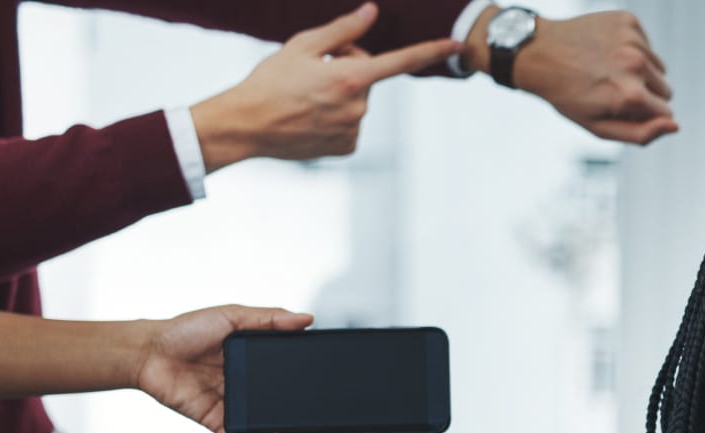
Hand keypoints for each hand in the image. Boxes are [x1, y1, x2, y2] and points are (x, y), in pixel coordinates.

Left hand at [137, 306, 317, 432]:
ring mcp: (234, 407)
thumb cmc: (186, 330)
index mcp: (259, 365)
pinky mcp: (216, 421)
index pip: (293, 385)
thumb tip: (307, 319)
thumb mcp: (233, 316)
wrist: (150, 351)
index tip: (324, 403)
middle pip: (284, 417)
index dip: (309, 399)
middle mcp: (250, 390)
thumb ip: (270, 319)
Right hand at [192, 3, 460, 169]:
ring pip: (358, 100)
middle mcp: (359, 107)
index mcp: (352, 77)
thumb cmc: (270, 80)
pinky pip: (351, 123)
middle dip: (348, 66)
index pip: (402, 61)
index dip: (432, 50)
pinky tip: (311, 116)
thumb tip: (371, 11)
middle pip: (368, 75)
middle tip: (312, 69)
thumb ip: (343, 30)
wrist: (246, 125)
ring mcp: (355, 130)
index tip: (457, 44)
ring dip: (340, 92)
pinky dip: (337, 116)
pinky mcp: (348, 147)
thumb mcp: (303, 45)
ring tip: (306, 95)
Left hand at [469, 8, 676, 144]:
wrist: (538, 52)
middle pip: (666, 90)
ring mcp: (633, 39)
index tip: (620, 109)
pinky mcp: (629, 20)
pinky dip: (633, 49)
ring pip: (659, 67)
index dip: (646, 116)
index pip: (667, 114)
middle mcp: (636, 65)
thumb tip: (677, 125)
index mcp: (630, 96)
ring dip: (640, 71)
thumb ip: (641, 134)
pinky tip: (607, 52)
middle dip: (646, 94)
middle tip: (612, 90)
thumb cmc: (568, 96)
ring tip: (608, 70)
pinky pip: (647, 44)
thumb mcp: (598, 127)